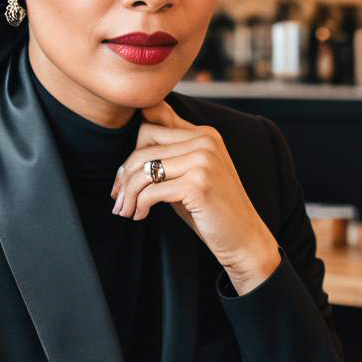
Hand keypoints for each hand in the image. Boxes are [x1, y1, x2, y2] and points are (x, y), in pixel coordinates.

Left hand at [110, 101, 279, 293]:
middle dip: (125, 174)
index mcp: (204, 133)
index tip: (124, 176)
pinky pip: (151, 190)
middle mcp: (205, 141)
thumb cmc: (211, 209)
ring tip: (125, 210)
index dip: (132, 148)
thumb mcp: (189, 175)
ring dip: (128, 193)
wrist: (243, 239)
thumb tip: (132, 145)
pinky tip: (140, 215)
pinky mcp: (198, 184)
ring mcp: (203, 161)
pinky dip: (139, 204)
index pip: (152, 122)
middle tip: (118, 197)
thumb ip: (169, 156)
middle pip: (143, 144)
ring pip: (144, 168)